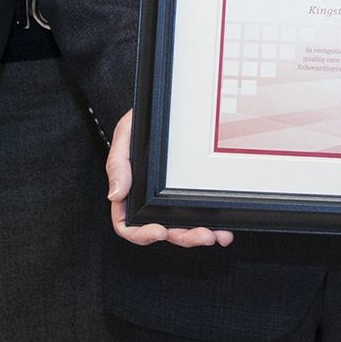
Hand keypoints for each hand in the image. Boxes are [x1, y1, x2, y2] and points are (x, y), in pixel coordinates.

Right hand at [107, 109, 232, 248]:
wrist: (167, 104)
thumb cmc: (143, 120)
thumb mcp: (125, 135)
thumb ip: (117, 163)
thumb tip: (116, 194)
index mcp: (129, 192)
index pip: (128, 224)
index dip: (142, 233)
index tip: (159, 230)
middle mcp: (149, 201)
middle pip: (162, 231)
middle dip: (182, 237)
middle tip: (201, 234)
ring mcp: (171, 199)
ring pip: (182, 228)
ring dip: (198, 235)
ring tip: (215, 234)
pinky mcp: (191, 193)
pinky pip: (200, 215)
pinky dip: (213, 225)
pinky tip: (224, 229)